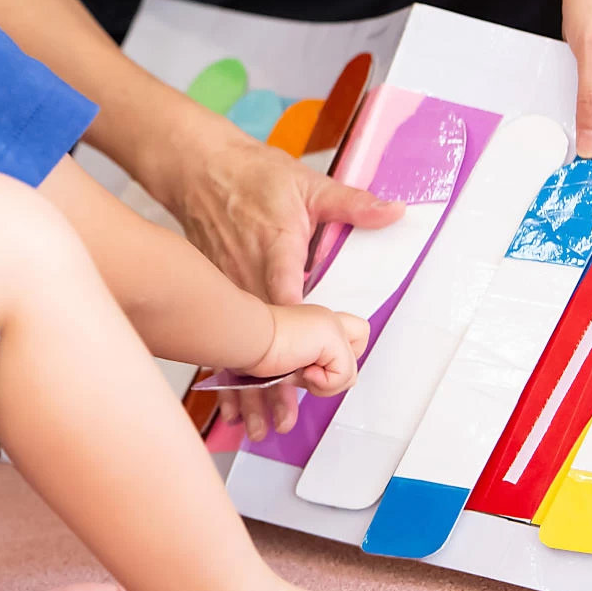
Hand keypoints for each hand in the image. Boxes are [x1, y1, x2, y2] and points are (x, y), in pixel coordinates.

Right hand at [155, 119, 400, 439]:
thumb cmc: (252, 173)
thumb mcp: (307, 182)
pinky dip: (223, 367)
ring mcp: (224, 280)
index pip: (285, 293)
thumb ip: (352, 203)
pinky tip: (228, 401)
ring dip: (244, 385)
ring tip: (256, 424)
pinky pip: (217, 332)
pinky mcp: (211, 285)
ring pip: (234, 340)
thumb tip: (395, 212)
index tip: (304, 362)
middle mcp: (245, 269)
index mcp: (274, 246)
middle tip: (281, 419)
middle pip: (257, 332)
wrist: (196, 165)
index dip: (292, 327)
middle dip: (267, 378)